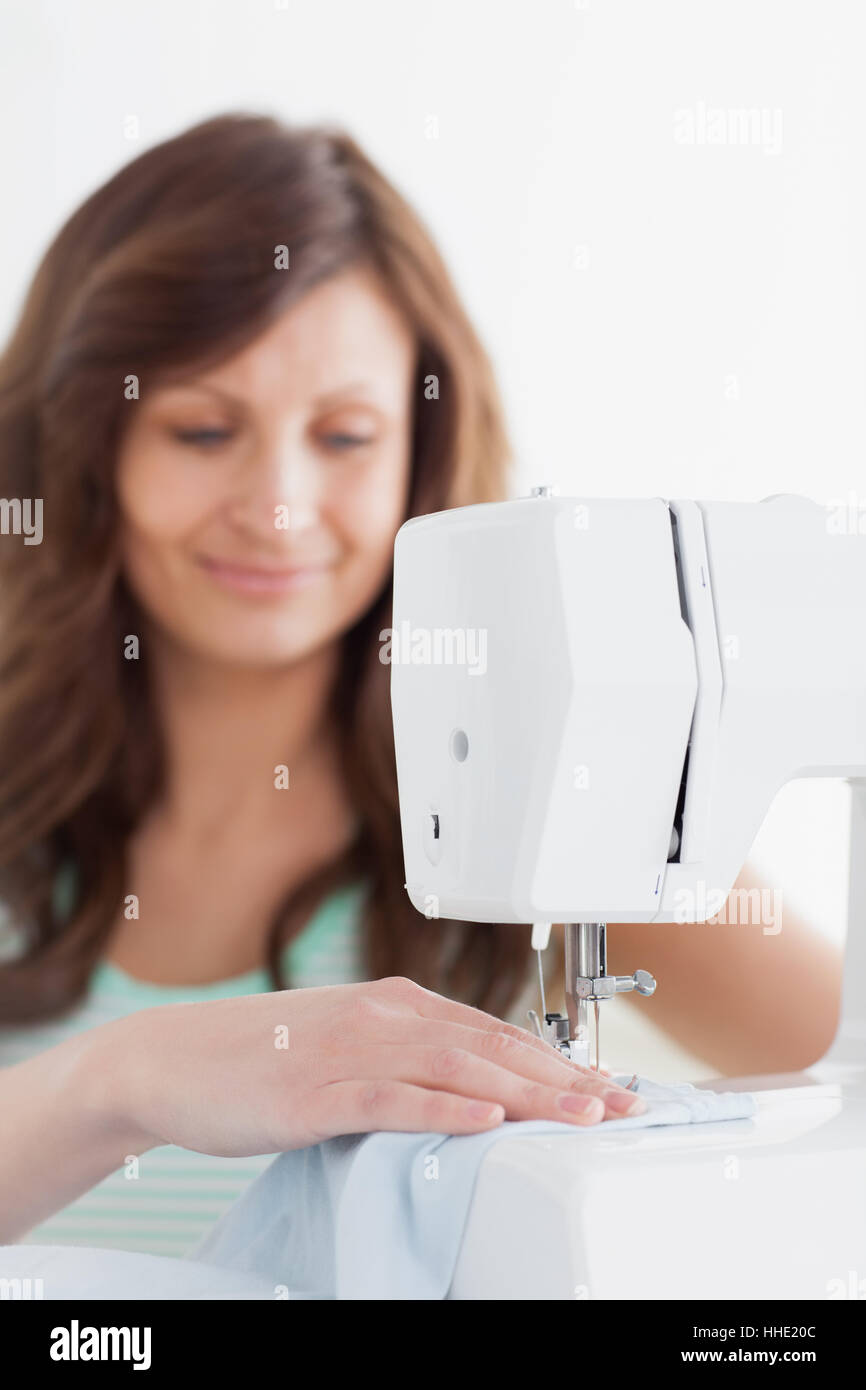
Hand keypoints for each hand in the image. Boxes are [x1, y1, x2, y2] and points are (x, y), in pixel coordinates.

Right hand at [99, 976, 646, 1156]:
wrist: (173, 1058)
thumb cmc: (261, 1057)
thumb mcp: (346, 1043)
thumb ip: (406, 1056)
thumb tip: (471, 1085)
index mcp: (392, 1003)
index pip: (491, 1030)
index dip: (554, 1058)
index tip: (604, 1084)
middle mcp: (380, 1017)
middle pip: (487, 1045)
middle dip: (560, 1076)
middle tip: (618, 1103)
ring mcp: (348, 1053)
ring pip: (453, 1068)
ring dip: (523, 1092)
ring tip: (579, 1114)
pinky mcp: (315, 1093)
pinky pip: (390, 1098)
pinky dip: (443, 1108)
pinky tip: (484, 1120)